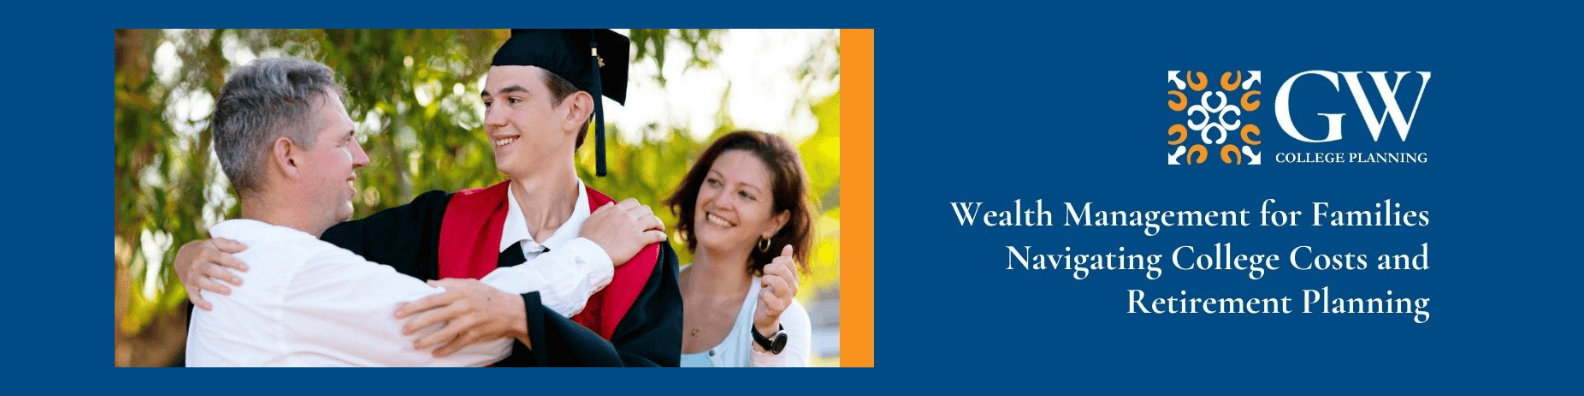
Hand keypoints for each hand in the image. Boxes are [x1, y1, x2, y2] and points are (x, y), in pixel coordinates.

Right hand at [173, 238, 248, 310]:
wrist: (181, 255)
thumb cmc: (205, 249)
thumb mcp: (215, 243)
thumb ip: (229, 244)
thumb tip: (246, 246)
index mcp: (205, 251)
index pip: (221, 257)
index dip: (233, 262)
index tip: (246, 268)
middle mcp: (197, 263)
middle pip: (212, 270)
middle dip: (226, 276)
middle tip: (240, 282)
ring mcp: (191, 275)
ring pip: (202, 282)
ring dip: (215, 288)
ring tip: (228, 292)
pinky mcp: (188, 285)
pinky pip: (192, 295)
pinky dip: (200, 302)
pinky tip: (210, 307)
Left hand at [396, 278, 528, 355]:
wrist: (513, 311)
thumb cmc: (490, 296)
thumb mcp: (471, 284)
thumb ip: (449, 283)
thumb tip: (428, 284)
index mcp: (459, 292)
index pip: (430, 299)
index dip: (412, 306)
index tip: (399, 312)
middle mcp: (462, 306)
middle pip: (433, 316)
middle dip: (415, 324)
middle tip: (403, 330)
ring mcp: (468, 322)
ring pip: (443, 333)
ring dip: (427, 341)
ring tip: (416, 344)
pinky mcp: (474, 335)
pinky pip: (456, 345)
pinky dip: (445, 351)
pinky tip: (435, 354)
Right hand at [581, 198, 666, 265]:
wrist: (590, 254)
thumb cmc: (587, 238)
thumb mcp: (591, 219)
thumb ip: (602, 210)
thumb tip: (611, 204)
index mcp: (616, 210)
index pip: (633, 202)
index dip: (638, 208)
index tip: (639, 214)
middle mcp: (627, 216)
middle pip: (645, 209)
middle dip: (649, 214)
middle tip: (650, 222)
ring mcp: (634, 228)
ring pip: (652, 220)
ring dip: (658, 223)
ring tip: (660, 228)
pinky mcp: (639, 241)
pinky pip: (655, 235)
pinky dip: (661, 236)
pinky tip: (663, 238)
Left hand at [754, 245, 799, 335]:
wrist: (767, 316)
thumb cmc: (771, 294)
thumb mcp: (777, 276)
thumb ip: (784, 262)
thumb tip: (788, 246)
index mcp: (794, 279)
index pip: (787, 261)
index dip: (775, 262)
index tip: (771, 270)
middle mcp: (793, 288)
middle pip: (781, 269)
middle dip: (768, 270)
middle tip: (765, 277)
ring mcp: (786, 299)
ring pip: (777, 281)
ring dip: (765, 280)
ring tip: (764, 286)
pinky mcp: (777, 309)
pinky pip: (767, 296)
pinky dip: (761, 294)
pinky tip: (763, 297)